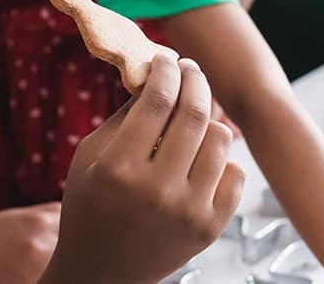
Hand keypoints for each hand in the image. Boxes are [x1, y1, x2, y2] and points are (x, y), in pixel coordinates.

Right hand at [39, 55, 243, 283]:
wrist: (101, 274)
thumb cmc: (89, 208)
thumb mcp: (88, 158)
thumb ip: (122, 116)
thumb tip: (156, 76)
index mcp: (119, 168)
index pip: (157, 99)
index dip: (166, 70)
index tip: (167, 60)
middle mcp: (158, 190)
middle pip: (194, 113)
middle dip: (195, 80)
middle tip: (190, 70)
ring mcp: (189, 211)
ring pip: (220, 138)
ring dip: (208, 119)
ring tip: (192, 119)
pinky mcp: (210, 228)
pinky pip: (235, 173)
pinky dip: (221, 160)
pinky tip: (200, 159)